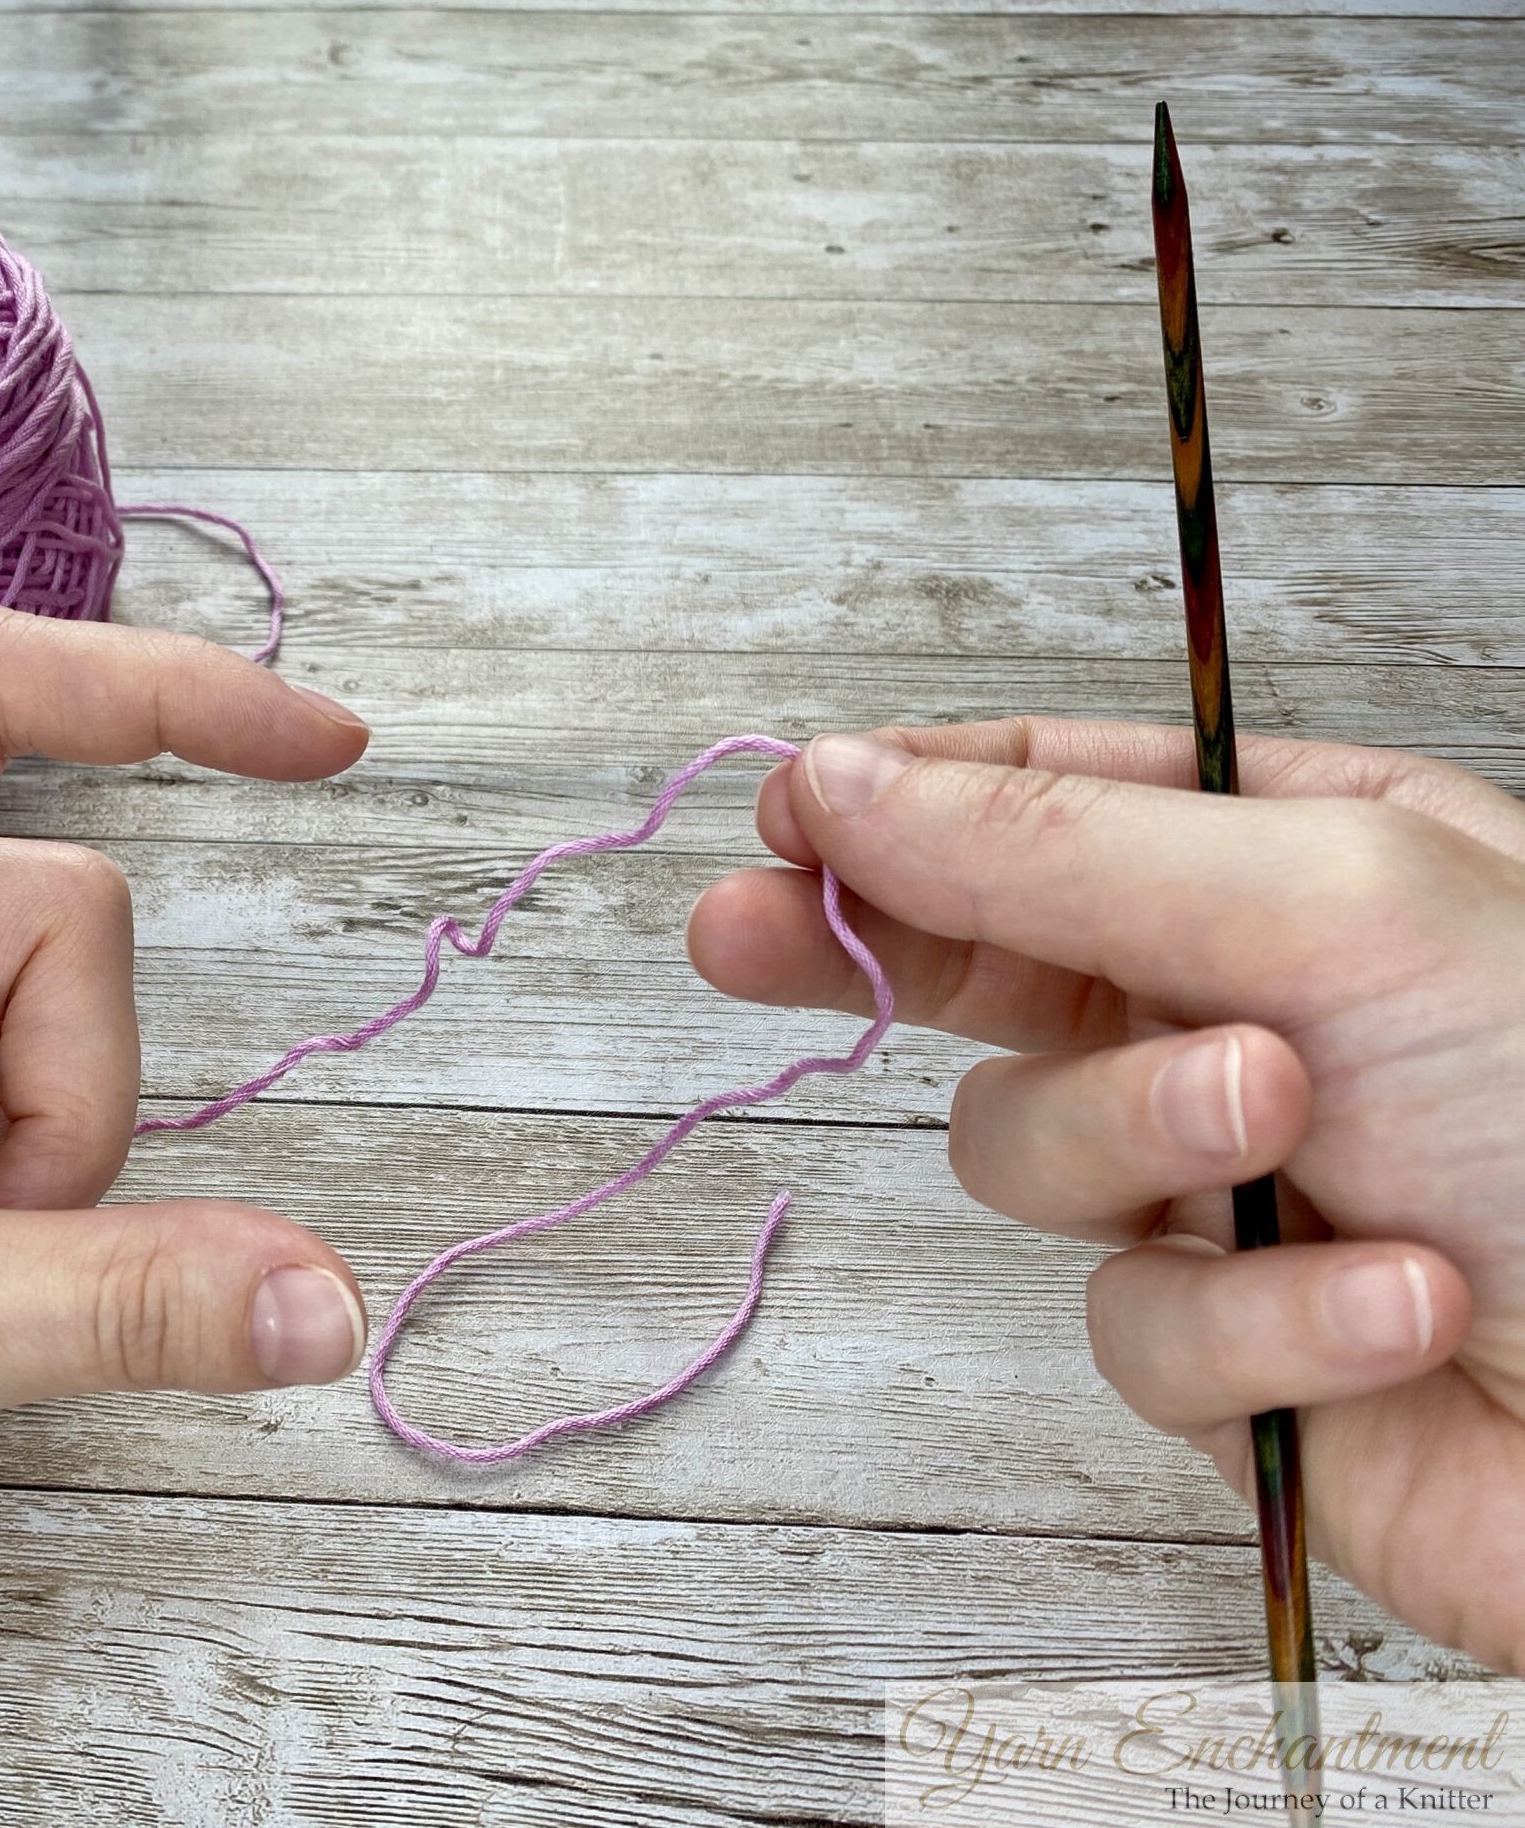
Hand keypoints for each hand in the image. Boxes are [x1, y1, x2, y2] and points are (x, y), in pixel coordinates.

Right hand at [688, 718, 1524, 1672]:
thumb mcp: (1331, 910)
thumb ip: (1061, 850)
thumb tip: (843, 782)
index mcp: (1305, 860)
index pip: (1054, 800)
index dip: (905, 801)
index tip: (783, 808)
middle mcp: (1254, 1007)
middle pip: (988, 964)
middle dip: (875, 950)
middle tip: (740, 936)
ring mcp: (1233, 1184)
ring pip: (1032, 1151)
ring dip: (1148, 1139)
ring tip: (1292, 1132)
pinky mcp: (1231, 1350)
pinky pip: (1132, 1321)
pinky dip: (1258, 1320)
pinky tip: (1393, 1307)